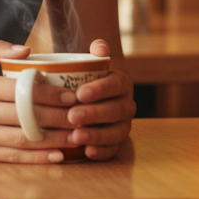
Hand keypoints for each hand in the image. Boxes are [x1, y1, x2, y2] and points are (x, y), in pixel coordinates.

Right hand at [0, 41, 83, 162]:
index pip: (21, 90)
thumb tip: (27, 49)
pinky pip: (15, 157)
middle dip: (59, 116)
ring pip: (25, 139)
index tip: (71, 94)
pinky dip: (38, 157)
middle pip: (28, 115)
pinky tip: (58, 154)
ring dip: (55, 138)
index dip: (49, 93)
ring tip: (78, 135)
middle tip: (83, 114)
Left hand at [63, 38, 135, 160]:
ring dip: (96, 135)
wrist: (90, 94)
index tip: (79, 93)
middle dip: (94, 114)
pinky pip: (113, 149)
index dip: (99, 90)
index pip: (115, 85)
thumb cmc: (86, 76)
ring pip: (115, 132)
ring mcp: (123, 125)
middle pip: (115, 110)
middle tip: (72, 116)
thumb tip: (100, 47)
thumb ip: (96, 50)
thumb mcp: (90, 61)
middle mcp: (126, 104)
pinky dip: (101, 152)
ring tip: (75, 136)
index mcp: (121, 83)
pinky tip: (87, 151)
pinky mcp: (115, 141)